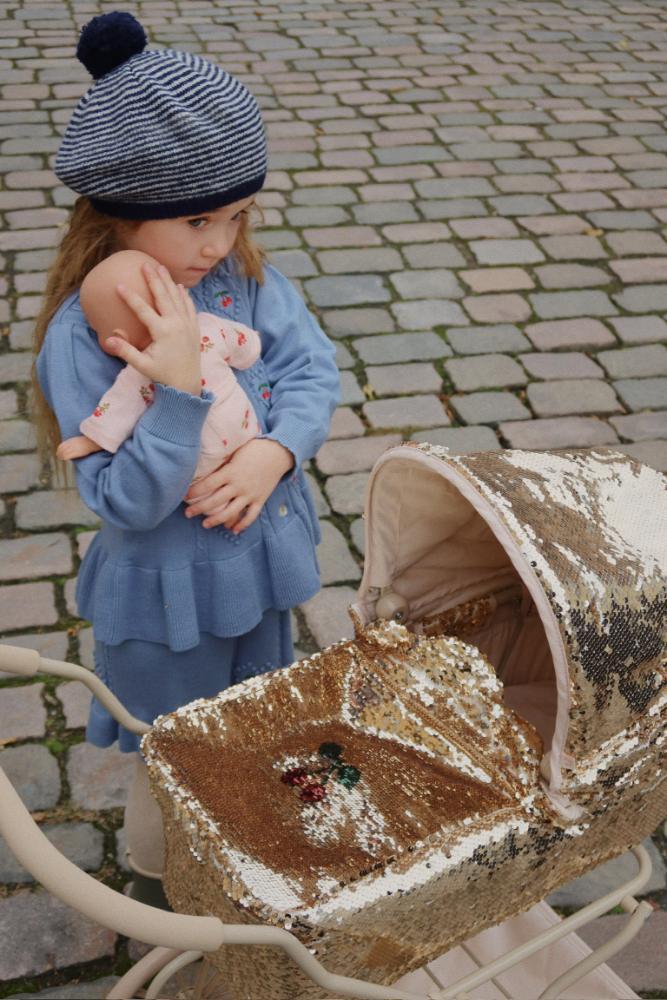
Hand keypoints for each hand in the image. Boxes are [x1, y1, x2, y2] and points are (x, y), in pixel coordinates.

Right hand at [104, 263, 201, 395]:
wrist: (187, 384)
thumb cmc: (162, 374)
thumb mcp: (142, 365)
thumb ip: (126, 351)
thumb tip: (108, 340)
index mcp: (162, 332)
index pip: (143, 310)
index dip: (130, 297)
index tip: (119, 285)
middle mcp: (176, 324)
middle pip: (163, 296)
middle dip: (153, 279)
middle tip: (145, 264)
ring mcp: (187, 324)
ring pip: (177, 298)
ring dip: (168, 282)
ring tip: (161, 268)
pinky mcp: (194, 328)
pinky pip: (189, 306)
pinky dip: (184, 295)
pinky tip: (178, 286)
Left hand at [184, 438, 293, 532]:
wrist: (278, 453)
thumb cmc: (254, 448)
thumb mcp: (236, 451)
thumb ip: (223, 462)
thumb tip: (204, 465)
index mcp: (231, 471)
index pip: (208, 484)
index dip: (194, 491)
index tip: (183, 496)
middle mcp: (239, 485)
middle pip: (215, 501)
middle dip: (199, 509)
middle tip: (187, 514)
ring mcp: (250, 494)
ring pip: (230, 512)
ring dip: (216, 520)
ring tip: (205, 525)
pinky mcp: (260, 499)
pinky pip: (250, 516)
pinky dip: (242, 524)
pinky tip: (232, 530)